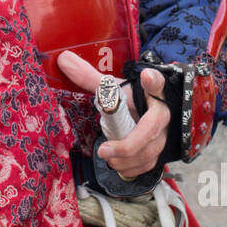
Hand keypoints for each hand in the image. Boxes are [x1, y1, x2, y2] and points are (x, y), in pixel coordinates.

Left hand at [56, 52, 169, 178]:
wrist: (149, 113)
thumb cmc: (131, 99)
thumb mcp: (113, 87)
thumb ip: (89, 76)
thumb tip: (63, 59)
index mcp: (152, 93)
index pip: (156, 84)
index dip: (153, 82)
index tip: (146, 75)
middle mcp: (162, 115)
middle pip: (150, 131)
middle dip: (127, 146)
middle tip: (104, 151)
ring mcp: (164, 135)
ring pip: (149, 153)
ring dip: (126, 160)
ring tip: (107, 158)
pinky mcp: (159, 151)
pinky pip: (148, 164)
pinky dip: (131, 168)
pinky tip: (117, 164)